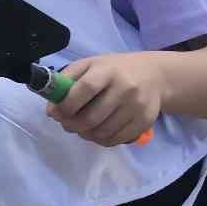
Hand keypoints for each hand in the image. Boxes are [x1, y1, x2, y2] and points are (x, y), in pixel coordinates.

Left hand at [45, 53, 164, 146]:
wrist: (154, 75)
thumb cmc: (114, 70)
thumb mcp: (90, 65)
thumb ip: (67, 81)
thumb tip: (52, 109)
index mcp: (108, 70)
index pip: (85, 89)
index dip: (66, 105)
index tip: (56, 112)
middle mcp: (125, 88)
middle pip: (91, 117)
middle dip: (71, 125)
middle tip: (66, 123)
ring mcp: (137, 106)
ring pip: (102, 132)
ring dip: (84, 134)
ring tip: (80, 127)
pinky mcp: (144, 122)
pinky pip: (115, 140)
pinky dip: (100, 140)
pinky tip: (96, 131)